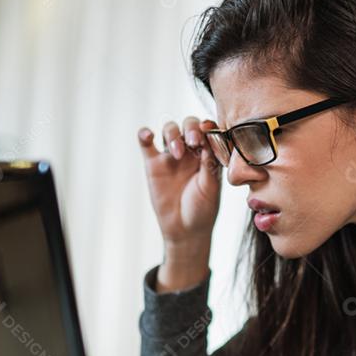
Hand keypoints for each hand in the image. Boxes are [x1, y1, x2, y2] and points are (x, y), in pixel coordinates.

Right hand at [137, 116, 221, 288]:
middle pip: (189, 124)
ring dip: (173, 134)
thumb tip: (208, 144)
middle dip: (191, 128)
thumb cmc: (203, 210)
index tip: (208, 131)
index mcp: (209, 153)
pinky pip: (146, 144)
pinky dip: (144, 134)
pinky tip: (148, 135)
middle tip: (193, 141)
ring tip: (176, 152)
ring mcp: (171, 155)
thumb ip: (209, 166)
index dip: (208, 126)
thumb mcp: (211, 188)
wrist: (185, 230)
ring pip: (170, 129)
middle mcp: (191, 151)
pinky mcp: (153, 164)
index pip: (209, 130)